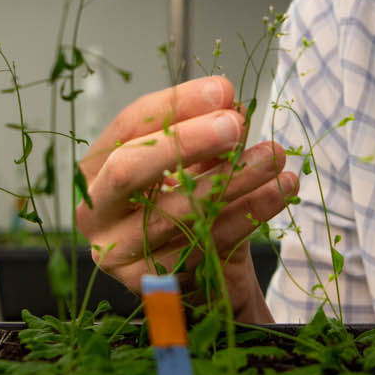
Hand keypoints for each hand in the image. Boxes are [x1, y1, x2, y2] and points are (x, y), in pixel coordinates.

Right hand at [75, 75, 297, 320]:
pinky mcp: (152, 283)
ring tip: (273, 156)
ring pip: (176, 211)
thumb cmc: (188, 211)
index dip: (174, 105)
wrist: (203, 282)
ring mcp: (118, 252)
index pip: (127, 128)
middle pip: (130, 170)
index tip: (222, 91)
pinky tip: (278, 191)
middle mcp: (95, 212)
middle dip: (186, 142)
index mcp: (96, 170)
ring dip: (231, 179)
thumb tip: (229, 103)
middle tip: (234, 125)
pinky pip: (204, 243)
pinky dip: (247, 215)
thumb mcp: (194, 166)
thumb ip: (205, 136)